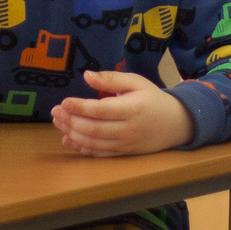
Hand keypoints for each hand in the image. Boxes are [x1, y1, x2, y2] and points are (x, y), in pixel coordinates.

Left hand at [51, 71, 192, 156]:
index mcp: (132, 108)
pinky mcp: (123, 153)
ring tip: (58, 122)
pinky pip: (99, 154)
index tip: (64, 101)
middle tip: (54, 111)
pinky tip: (67, 139)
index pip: (101, 110)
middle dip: (71, 121)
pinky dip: (81, 148)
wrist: (175, 123)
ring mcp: (126, 144)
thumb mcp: (136, 82)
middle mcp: (128, 129)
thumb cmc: (152, 99)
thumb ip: (111, 79)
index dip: (80, 107)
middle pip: (94, 128)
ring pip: (94, 142)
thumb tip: (86, 75)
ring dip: (72, 134)